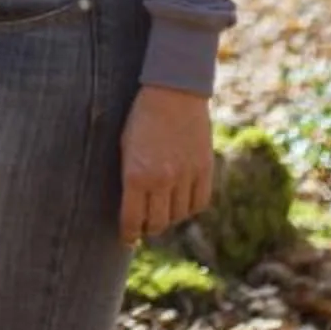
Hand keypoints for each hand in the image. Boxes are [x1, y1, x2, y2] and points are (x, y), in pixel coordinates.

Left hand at [120, 84, 215, 241]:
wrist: (173, 90)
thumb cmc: (141, 117)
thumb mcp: (125, 146)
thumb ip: (129, 178)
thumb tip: (131, 210)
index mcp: (135, 174)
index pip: (132, 219)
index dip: (128, 233)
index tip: (127, 238)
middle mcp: (162, 180)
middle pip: (156, 223)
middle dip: (147, 228)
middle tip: (144, 225)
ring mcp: (186, 177)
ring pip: (178, 216)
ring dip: (168, 216)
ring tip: (162, 207)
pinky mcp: (205, 171)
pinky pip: (199, 203)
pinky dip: (189, 207)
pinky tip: (181, 199)